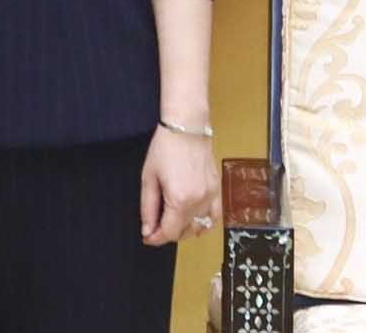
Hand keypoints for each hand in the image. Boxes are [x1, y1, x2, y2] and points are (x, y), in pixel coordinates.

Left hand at [139, 123, 219, 245]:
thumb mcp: (149, 178)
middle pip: (185, 232)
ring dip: (185, 229)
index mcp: (180, 199)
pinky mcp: (217, 190)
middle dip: (168, 233)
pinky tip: (192, 217)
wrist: (187, 127)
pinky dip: (204, 222)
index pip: (170, 233)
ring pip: (200, 228)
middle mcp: (199, 202)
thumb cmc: (165, 148)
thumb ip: (148, 208)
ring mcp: (211, 197)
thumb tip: (148, 230)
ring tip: (171, 220)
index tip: (148, 236)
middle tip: (155, 226)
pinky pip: (214, 217)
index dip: (156, 238)